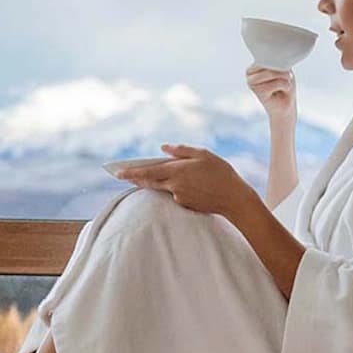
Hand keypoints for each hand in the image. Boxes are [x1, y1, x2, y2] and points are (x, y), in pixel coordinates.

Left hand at [116, 144, 256, 216]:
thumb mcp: (203, 154)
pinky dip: (174, 188)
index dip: (131, 173)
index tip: (117, 173)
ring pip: (162, 188)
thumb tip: (163, 148)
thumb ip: (181, 150)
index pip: (148, 172)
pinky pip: (174, 194)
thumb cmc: (221, 172)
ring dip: (155, 182)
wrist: (234, 198)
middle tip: (122, 175)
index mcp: (177, 171)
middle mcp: (174, 186)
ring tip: (154, 174)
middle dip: (135, 178)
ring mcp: (178, 197)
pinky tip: (188, 184)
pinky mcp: (184, 205)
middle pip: (149, 182)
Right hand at [246, 64, 295, 121]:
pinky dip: (285, 86)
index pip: (269, 55)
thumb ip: (276, 62)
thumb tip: (271, 61)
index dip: (281, 62)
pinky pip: (276, 82)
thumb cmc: (286, 86)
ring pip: (273, 72)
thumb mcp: (283, 68)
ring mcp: (251, 82)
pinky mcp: (257, 91)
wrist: (286, 107)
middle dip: (283, 71)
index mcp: (254, 66)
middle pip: (270, 62)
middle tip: (285, 80)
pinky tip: (282, 91)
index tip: (283, 72)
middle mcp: (249, 73)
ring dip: (285, 79)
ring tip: (283, 86)